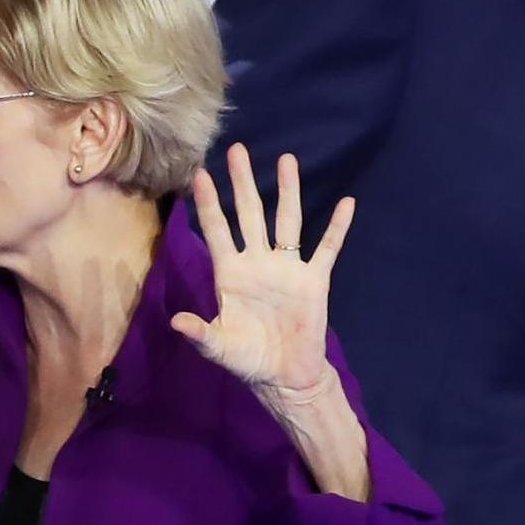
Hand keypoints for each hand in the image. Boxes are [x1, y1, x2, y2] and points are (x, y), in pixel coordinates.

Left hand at [172, 143, 354, 400]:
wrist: (284, 375)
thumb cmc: (247, 359)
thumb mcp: (219, 347)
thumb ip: (200, 332)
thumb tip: (177, 322)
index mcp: (230, 274)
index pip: (217, 230)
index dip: (209, 204)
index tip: (201, 174)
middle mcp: (257, 262)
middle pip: (250, 214)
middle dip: (243, 183)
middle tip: (237, 149)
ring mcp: (287, 268)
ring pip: (287, 221)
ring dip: (288, 191)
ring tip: (286, 160)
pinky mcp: (314, 280)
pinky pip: (327, 249)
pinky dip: (337, 228)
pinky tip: (347, 204)